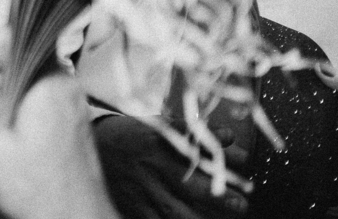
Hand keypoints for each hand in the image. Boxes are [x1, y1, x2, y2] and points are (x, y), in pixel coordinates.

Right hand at [0, 26, 118, 218]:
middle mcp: (63, 83)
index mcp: (48, 81)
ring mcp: (68, 100)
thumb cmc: (39, 191)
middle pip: (11, 59)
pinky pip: (30, 99)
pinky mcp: (67, 118)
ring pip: (18, 81)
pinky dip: (13, 116)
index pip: (7, 37)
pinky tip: (9, 145)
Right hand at [94, 114, 248, 218]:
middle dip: (216, 197)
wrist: (91, 148)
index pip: (190, 148)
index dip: (217, 155)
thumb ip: (191, 134)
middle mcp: (148, 166)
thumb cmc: (133, 136)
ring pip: (173, 212)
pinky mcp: (131, 207)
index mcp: (155, 141)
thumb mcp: (157, 126)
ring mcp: (139, 190)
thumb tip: (229, 137)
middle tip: (241, 204)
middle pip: (185, 185)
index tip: (245, 159)